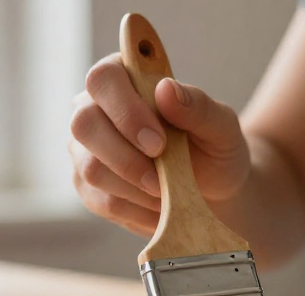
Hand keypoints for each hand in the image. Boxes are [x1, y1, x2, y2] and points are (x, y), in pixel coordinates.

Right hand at [69, 53, 250, 237]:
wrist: (212, 191)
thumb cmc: (213, 149)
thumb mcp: (221, 127)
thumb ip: (198, 106)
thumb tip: (166, 89)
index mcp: (125, 77)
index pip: (104, 78)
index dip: (126, 111)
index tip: (159, 142)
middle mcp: (94, 108)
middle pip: (84, 124)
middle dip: (126, 157)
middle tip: (162, 178)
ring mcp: (85, 148)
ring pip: (91, 168)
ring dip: (136, 188)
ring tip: (167, 192)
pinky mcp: (87, 185)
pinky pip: (101, 201)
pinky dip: (137, 209)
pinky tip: (158, 206)